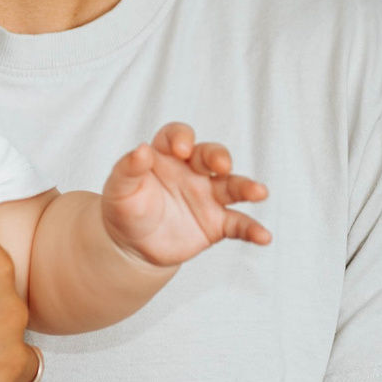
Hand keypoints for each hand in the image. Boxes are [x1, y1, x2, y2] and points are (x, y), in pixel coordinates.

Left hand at [100, 122, 271, 268]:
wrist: (131, 246)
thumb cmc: (124, 209)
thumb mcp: (118, 189)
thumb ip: (127, 169)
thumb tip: (141, 149)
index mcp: (166, 156)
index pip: (178, 136)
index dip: (182, 138)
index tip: (182, 149)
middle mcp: (192, 171)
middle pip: (211, 155)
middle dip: (219, 157)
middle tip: (221, 165)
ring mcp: (208, 196)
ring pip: (233, 186)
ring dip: (247, 188)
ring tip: (259, 192)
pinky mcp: (217, 223)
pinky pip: (239, 224)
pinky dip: (252, 230)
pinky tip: (263, 236)